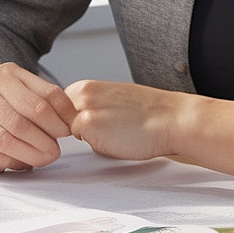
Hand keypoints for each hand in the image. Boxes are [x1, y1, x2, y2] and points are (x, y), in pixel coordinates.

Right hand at [0, 60, 77, 171]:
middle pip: (24, 120)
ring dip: (33, 154)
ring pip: (7, 140)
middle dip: (46, 139)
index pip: (44, 97)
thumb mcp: (26, 88)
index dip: (62, 117)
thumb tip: (71, 122)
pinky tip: (24, 160)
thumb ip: (48, 101)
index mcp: (5, 75)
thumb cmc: (6, 99)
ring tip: (45, 157)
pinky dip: (15, 162)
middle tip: (56, 150)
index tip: (68, 130)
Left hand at [65, 79, 193, 161]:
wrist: (172, 119)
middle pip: (63, 123)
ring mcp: (82, 108)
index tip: (101, 124)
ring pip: (73, 134)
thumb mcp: (111, 101)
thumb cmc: (149, 114)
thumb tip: (75, 123)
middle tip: (111, 130)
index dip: (78, 123)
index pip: (62, 111)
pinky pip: (84, 144)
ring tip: (117, 134)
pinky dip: (99, 146)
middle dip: (80, 130)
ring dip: (90, 139)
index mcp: (86, 86)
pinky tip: (119, 140)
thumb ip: (90, 108)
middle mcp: (81, 94)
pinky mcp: (87, 124)